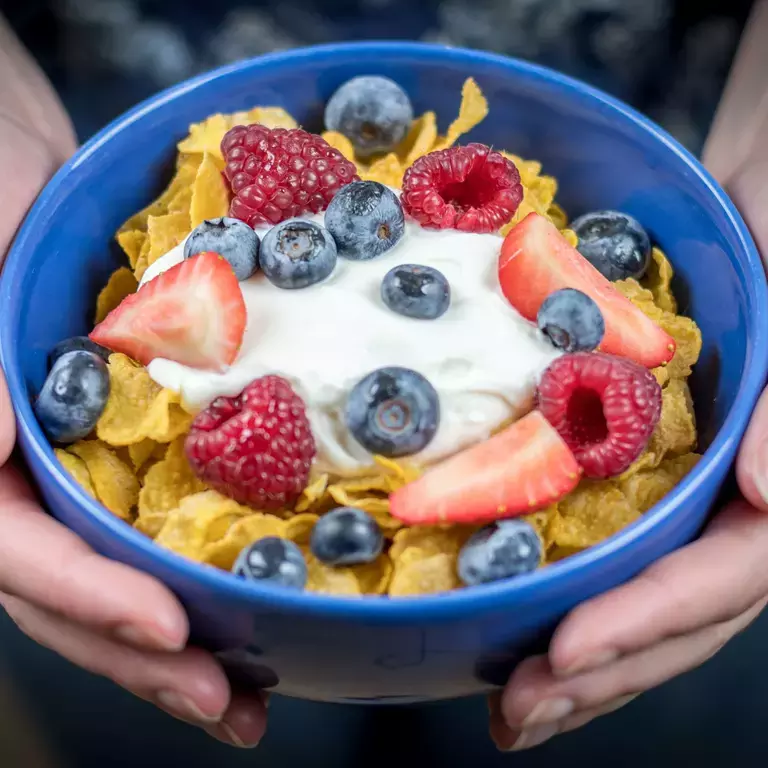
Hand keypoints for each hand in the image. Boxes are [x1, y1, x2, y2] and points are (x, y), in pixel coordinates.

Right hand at [0, 16, 266, 747]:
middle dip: (141, 650)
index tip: (167, 627)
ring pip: (105, 566)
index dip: (81, 594)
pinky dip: (190, 563)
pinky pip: (144, 511)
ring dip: (173, 636)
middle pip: (61, 585)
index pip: (5, 545)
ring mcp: (57, 453)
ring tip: (247, 692)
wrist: (14, 135)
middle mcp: (3, 460)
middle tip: (227, 703)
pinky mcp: (113, 433)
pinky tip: (241, 599)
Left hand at [490, 3, 767, 749]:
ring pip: (638, 587)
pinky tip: (514, 614)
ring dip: (576, 650)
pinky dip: (562, 580)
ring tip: (510, 698)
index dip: (649, 622)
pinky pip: (606, 534)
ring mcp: (689, 480)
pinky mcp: (643, 457)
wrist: (749, 182)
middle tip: (519, 711)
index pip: (726, 577)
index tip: (566, 653)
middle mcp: (739, 491)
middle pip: (675, 610)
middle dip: (600, 666)